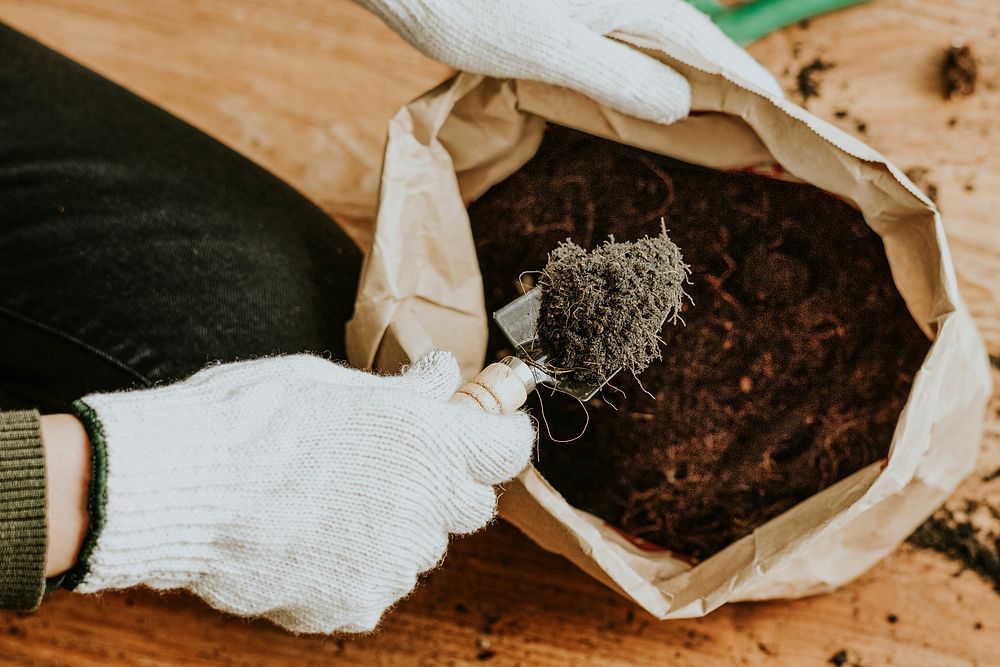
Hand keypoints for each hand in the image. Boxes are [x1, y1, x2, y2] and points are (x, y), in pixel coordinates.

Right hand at [70, 352, 533, 632]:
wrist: (183, 488)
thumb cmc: (249, 419)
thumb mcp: (331, 382)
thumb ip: (402, 391)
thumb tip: (441, 378)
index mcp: (429, 440)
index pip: (508, 449)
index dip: (499, 438)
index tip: (485, 432)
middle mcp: (424, 505)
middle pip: (472, 505)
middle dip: (446, 485)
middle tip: (398, 464)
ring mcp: (392, 562)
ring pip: (421, 549)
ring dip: (397, 528)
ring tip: (335, 503)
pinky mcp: (355, 603)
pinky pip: (376, 585)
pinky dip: (355, 567)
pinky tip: (311, 540)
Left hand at [355, 0, 780, 124]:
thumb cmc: (467, 5)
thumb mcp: (547, 51)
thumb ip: (618, 78)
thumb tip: (681, 103)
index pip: (706, 45)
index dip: (746, 80)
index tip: (780, 112)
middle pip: (690, 39)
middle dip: (726, 80)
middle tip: (759, 120)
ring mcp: (593, 0)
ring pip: (658, 39)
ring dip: (688, 76)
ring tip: (715, 113)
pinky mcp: (566, 9)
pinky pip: (625, 40)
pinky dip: (645, 69)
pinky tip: (643, 90)